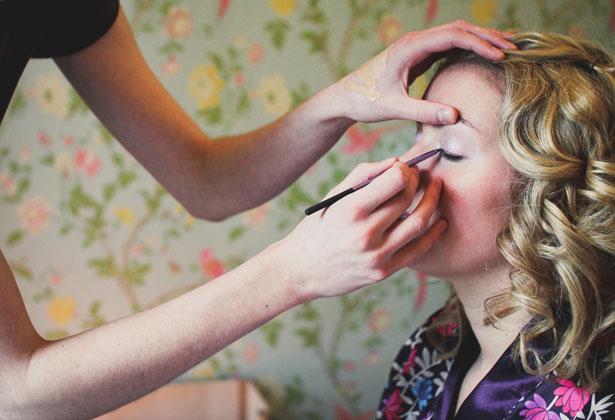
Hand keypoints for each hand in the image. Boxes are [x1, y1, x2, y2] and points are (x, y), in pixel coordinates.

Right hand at [274, 158, 447, 300]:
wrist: (301, 270)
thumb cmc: (318, 228)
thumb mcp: (334, 197)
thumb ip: (364, 175)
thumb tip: (397, 163)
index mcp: (351, 209)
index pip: (395, 180)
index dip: (405, 169)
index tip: (405, 168)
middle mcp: (365, 232)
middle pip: (407, 198)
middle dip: (418, 181)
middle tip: (421, 177)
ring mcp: (376, 255)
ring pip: (419, 222)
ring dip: (433, 202)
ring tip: (436, 191)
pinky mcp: (383, 272)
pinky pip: (418, 250)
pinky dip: (434, 233)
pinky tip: (440, 221)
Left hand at [329, 20, 515, 123]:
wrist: (346, 98)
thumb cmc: (366, 102)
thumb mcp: (394, 108)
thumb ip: (423, 111)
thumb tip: (455, 116)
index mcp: (410, 47)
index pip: (453, 36)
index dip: (479, 44)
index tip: (501, 56)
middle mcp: (415, 41)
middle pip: (458, 29)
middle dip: (487, 37)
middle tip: (514, 49)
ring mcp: (417, 47)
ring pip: (454, 35)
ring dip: (479, 40)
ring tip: (506, 49)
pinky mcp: (417, 56)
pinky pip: (447, 46)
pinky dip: (467, 48)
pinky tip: (483, 57)